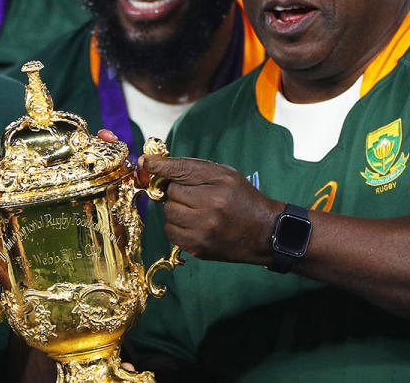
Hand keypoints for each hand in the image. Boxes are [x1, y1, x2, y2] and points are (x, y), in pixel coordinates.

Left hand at [140, 155, 280, 263]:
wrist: (264, 232)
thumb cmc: (243, 199)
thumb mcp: (226, 175)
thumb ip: (193, 169)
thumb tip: (156, 166)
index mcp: (219, 185)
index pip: (180, 171)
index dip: (159, 166)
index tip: (145, 162)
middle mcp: (211, 207)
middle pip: (171, 192)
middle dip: (178, 192)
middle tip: (194, 195)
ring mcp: (203, 230)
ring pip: (168, 212)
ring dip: (176, 209)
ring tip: (195, 210)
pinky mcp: (199, 248)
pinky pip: (171, 232)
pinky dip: (176, 226)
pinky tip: (193, 224)